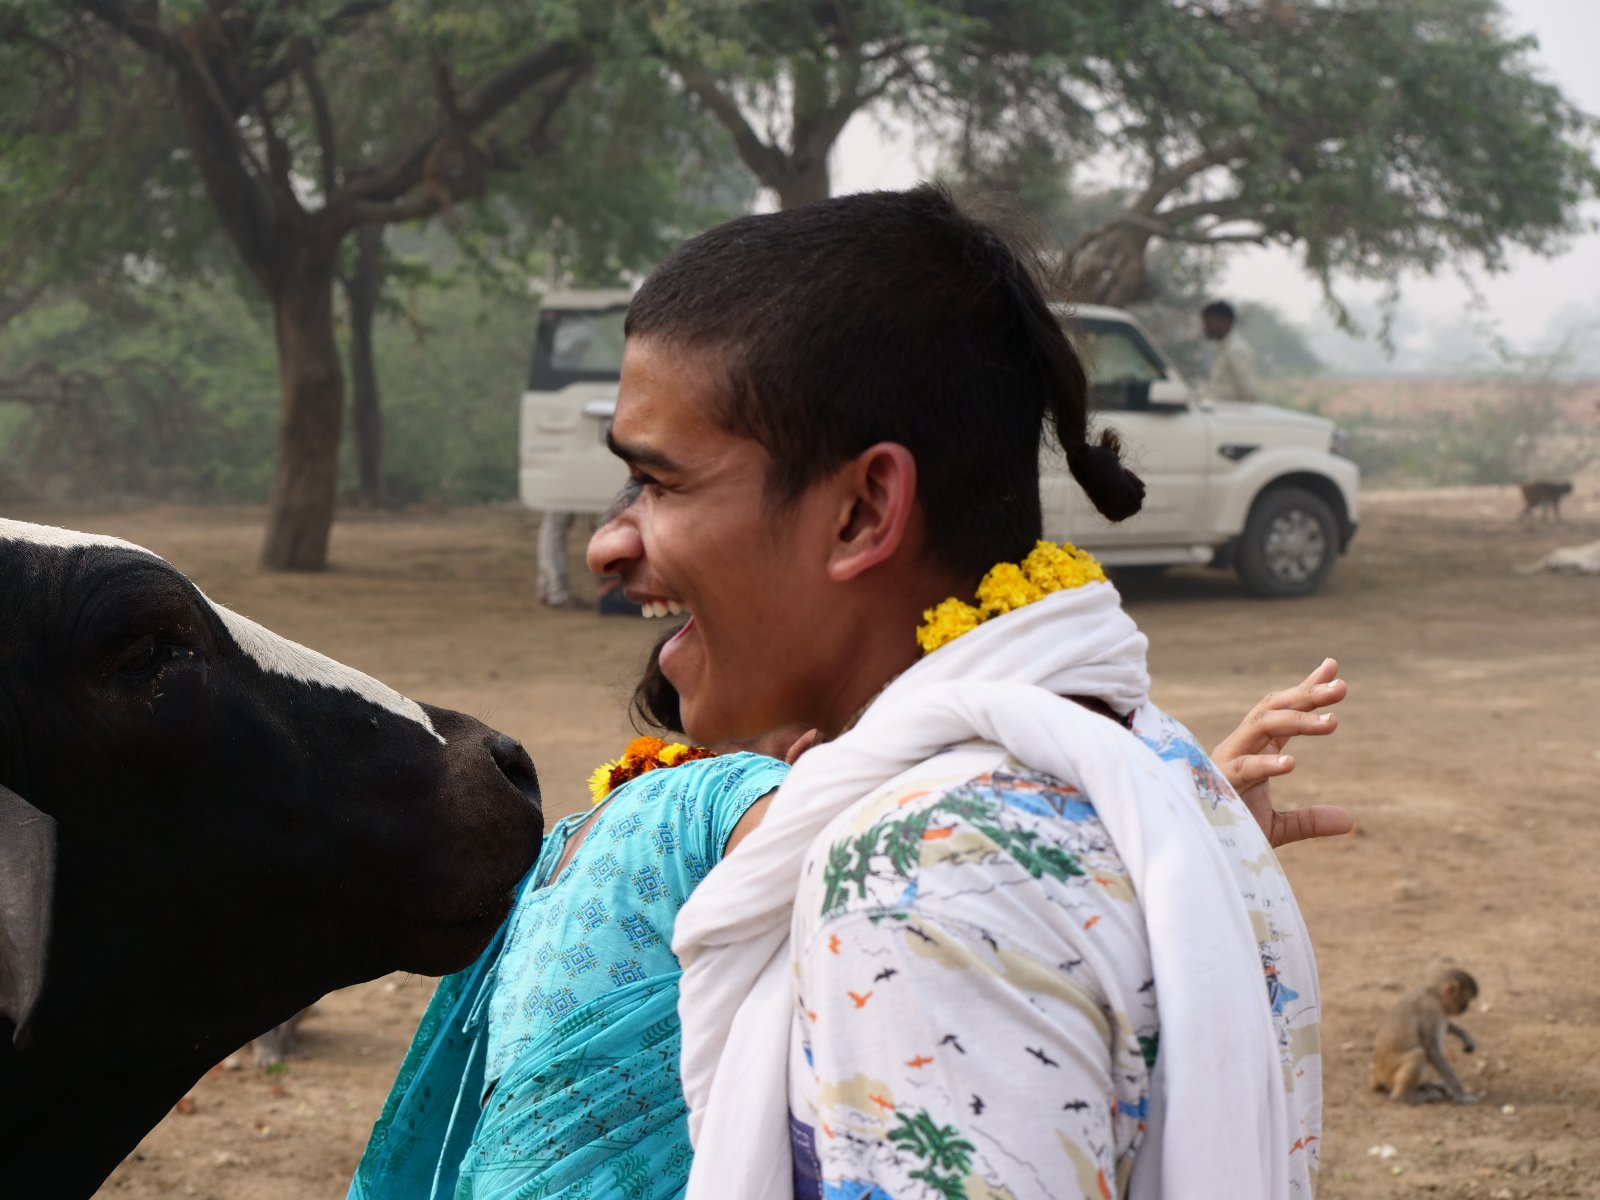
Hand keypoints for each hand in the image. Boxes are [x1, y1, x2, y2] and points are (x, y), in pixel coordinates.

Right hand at [1212, 657, 1353, 848]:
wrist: (1196, 852)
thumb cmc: (1228, 832)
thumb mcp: (1275, 826)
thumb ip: (1309, 820)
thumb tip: (1348, 822)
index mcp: (1252, 751)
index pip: (1281, 713)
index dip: (1305, 690)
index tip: (1332, 667)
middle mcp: (1239, 747)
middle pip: (1273, 710)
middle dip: (1306, 695)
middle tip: (1341, 686)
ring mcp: (1227, 761)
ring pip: (1261, 726)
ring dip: (1297, 719)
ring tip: (1332, 721)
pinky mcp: (1219, 783)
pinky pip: (1244, 767)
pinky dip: (1266, 764)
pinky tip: (1291, 763)